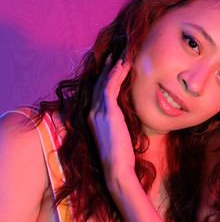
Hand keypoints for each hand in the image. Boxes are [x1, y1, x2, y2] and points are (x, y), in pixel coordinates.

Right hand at [89, 56, 134, 189]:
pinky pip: (109, 89)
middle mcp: (92, 111)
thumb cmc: (120, 153)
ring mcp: (98, 112)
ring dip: (114, 69)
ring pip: (104, 83)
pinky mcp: (107, 113)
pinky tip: (122, 67)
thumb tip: (125, 112)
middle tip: (116, 54)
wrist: (116, 167)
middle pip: (98, 83)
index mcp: (93, 116)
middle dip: (108, 68)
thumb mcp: (117, 132)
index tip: (113, 65)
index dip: (104, 76)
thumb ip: (117, 119)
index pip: (98, 91)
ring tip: (122, 57)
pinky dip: (115, 76)